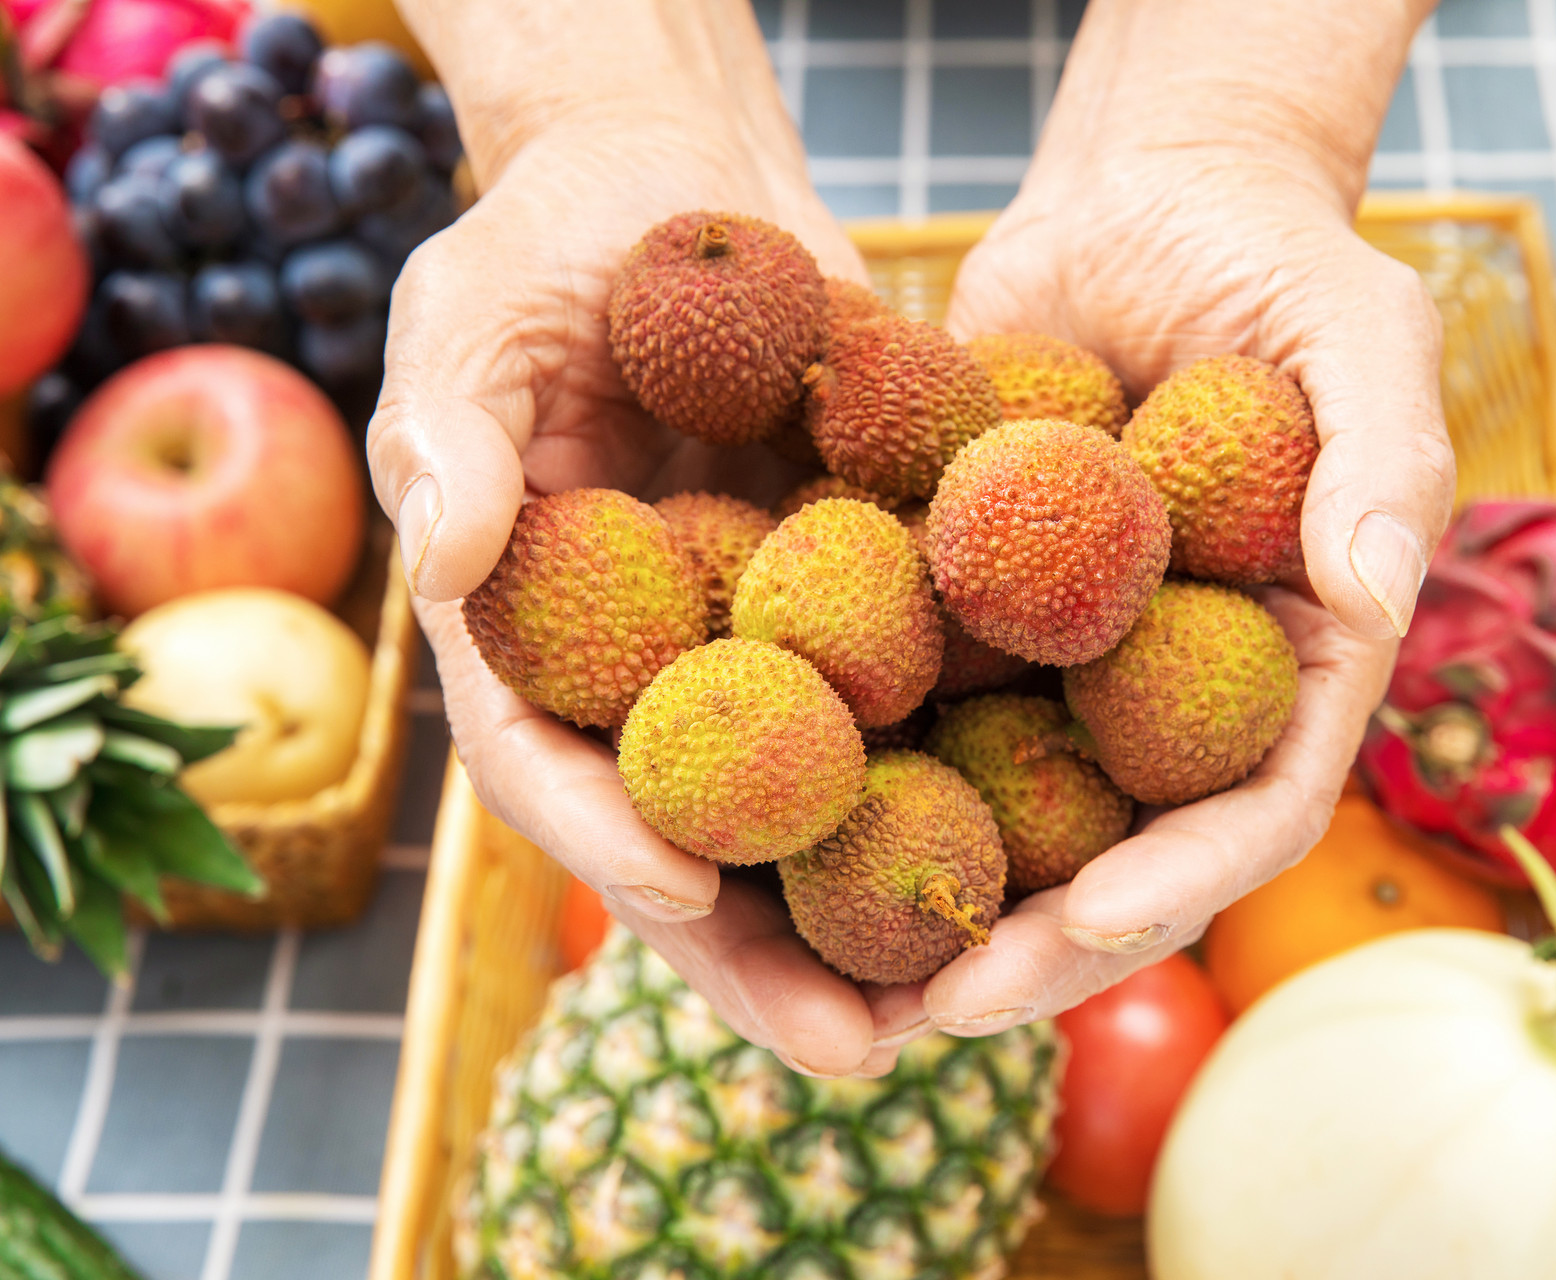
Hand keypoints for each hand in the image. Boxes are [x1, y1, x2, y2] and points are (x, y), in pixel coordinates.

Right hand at [370, 0, 922, 1076]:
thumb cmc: (551, 239)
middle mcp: (643, 672)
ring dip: (876, 918)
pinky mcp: (854, 609)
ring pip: (810, 816)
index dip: (601, 840)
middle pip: (692, 841)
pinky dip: (958, 790)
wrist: (684, 186)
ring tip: (968, 1010)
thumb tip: (445, 553)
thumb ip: (450, 427)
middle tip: (857, 1052)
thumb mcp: (474, 309)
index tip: (678, 899)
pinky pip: (905, 716)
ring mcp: (751, 653)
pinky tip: (1047, 859)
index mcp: (526, 634)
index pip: (545, 766)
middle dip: (761, 958)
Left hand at [924, 0, 1453, 1032]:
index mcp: (1293, 662)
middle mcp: (1183, 689)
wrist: (1149, 192)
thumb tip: (1374, 594)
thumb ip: (1385, 460)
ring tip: (841, 971)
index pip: (1254, 810)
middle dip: (1040, 945)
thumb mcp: (1363, 333)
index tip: (1084, 919)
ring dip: (938, 902)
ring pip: (1014, 820)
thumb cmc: (1278, 251)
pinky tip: (780, 830)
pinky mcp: (982, 617)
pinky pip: (927, 715)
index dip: (1181, 882)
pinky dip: (867, 779)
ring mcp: (1079, 664)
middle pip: (1123, 858)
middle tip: (935, 1008)